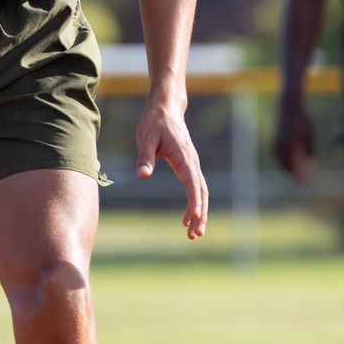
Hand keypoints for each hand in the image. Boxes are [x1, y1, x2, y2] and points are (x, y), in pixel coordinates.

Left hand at [135, 95, 207, 239]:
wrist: (166, 108)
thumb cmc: (154, 122)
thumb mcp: (146, 138)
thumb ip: (145, 157)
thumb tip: (142, 175)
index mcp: (183, 156)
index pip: (192, 182)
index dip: (194, 200)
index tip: (195, 217)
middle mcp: (192, 162)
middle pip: (201, 191)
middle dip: (200, 214)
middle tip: (195, 235)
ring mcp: (192, 164)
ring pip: (201, 192)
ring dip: (199, 213)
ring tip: (192, 233)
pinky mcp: (188, 166)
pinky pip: (195, 187)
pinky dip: (194, 204)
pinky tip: (186, 219)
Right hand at [273, 99, 314, 182]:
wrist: (288, 108)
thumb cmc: (303, 120)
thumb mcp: (310, 135)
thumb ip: (310, 150)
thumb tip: (312, 165)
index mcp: (291, 143)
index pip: (294, 164)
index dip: (299, 175)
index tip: (305, 183)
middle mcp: (281, 145)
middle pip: (287, 166)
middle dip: (295, 175)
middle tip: (303, 183)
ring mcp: (276, 144)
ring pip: (282, 163)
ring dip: (290, 170)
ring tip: (299, 176)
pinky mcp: (274, 143)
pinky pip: (279, 158)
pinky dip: (285, 164)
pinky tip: (292, 167)